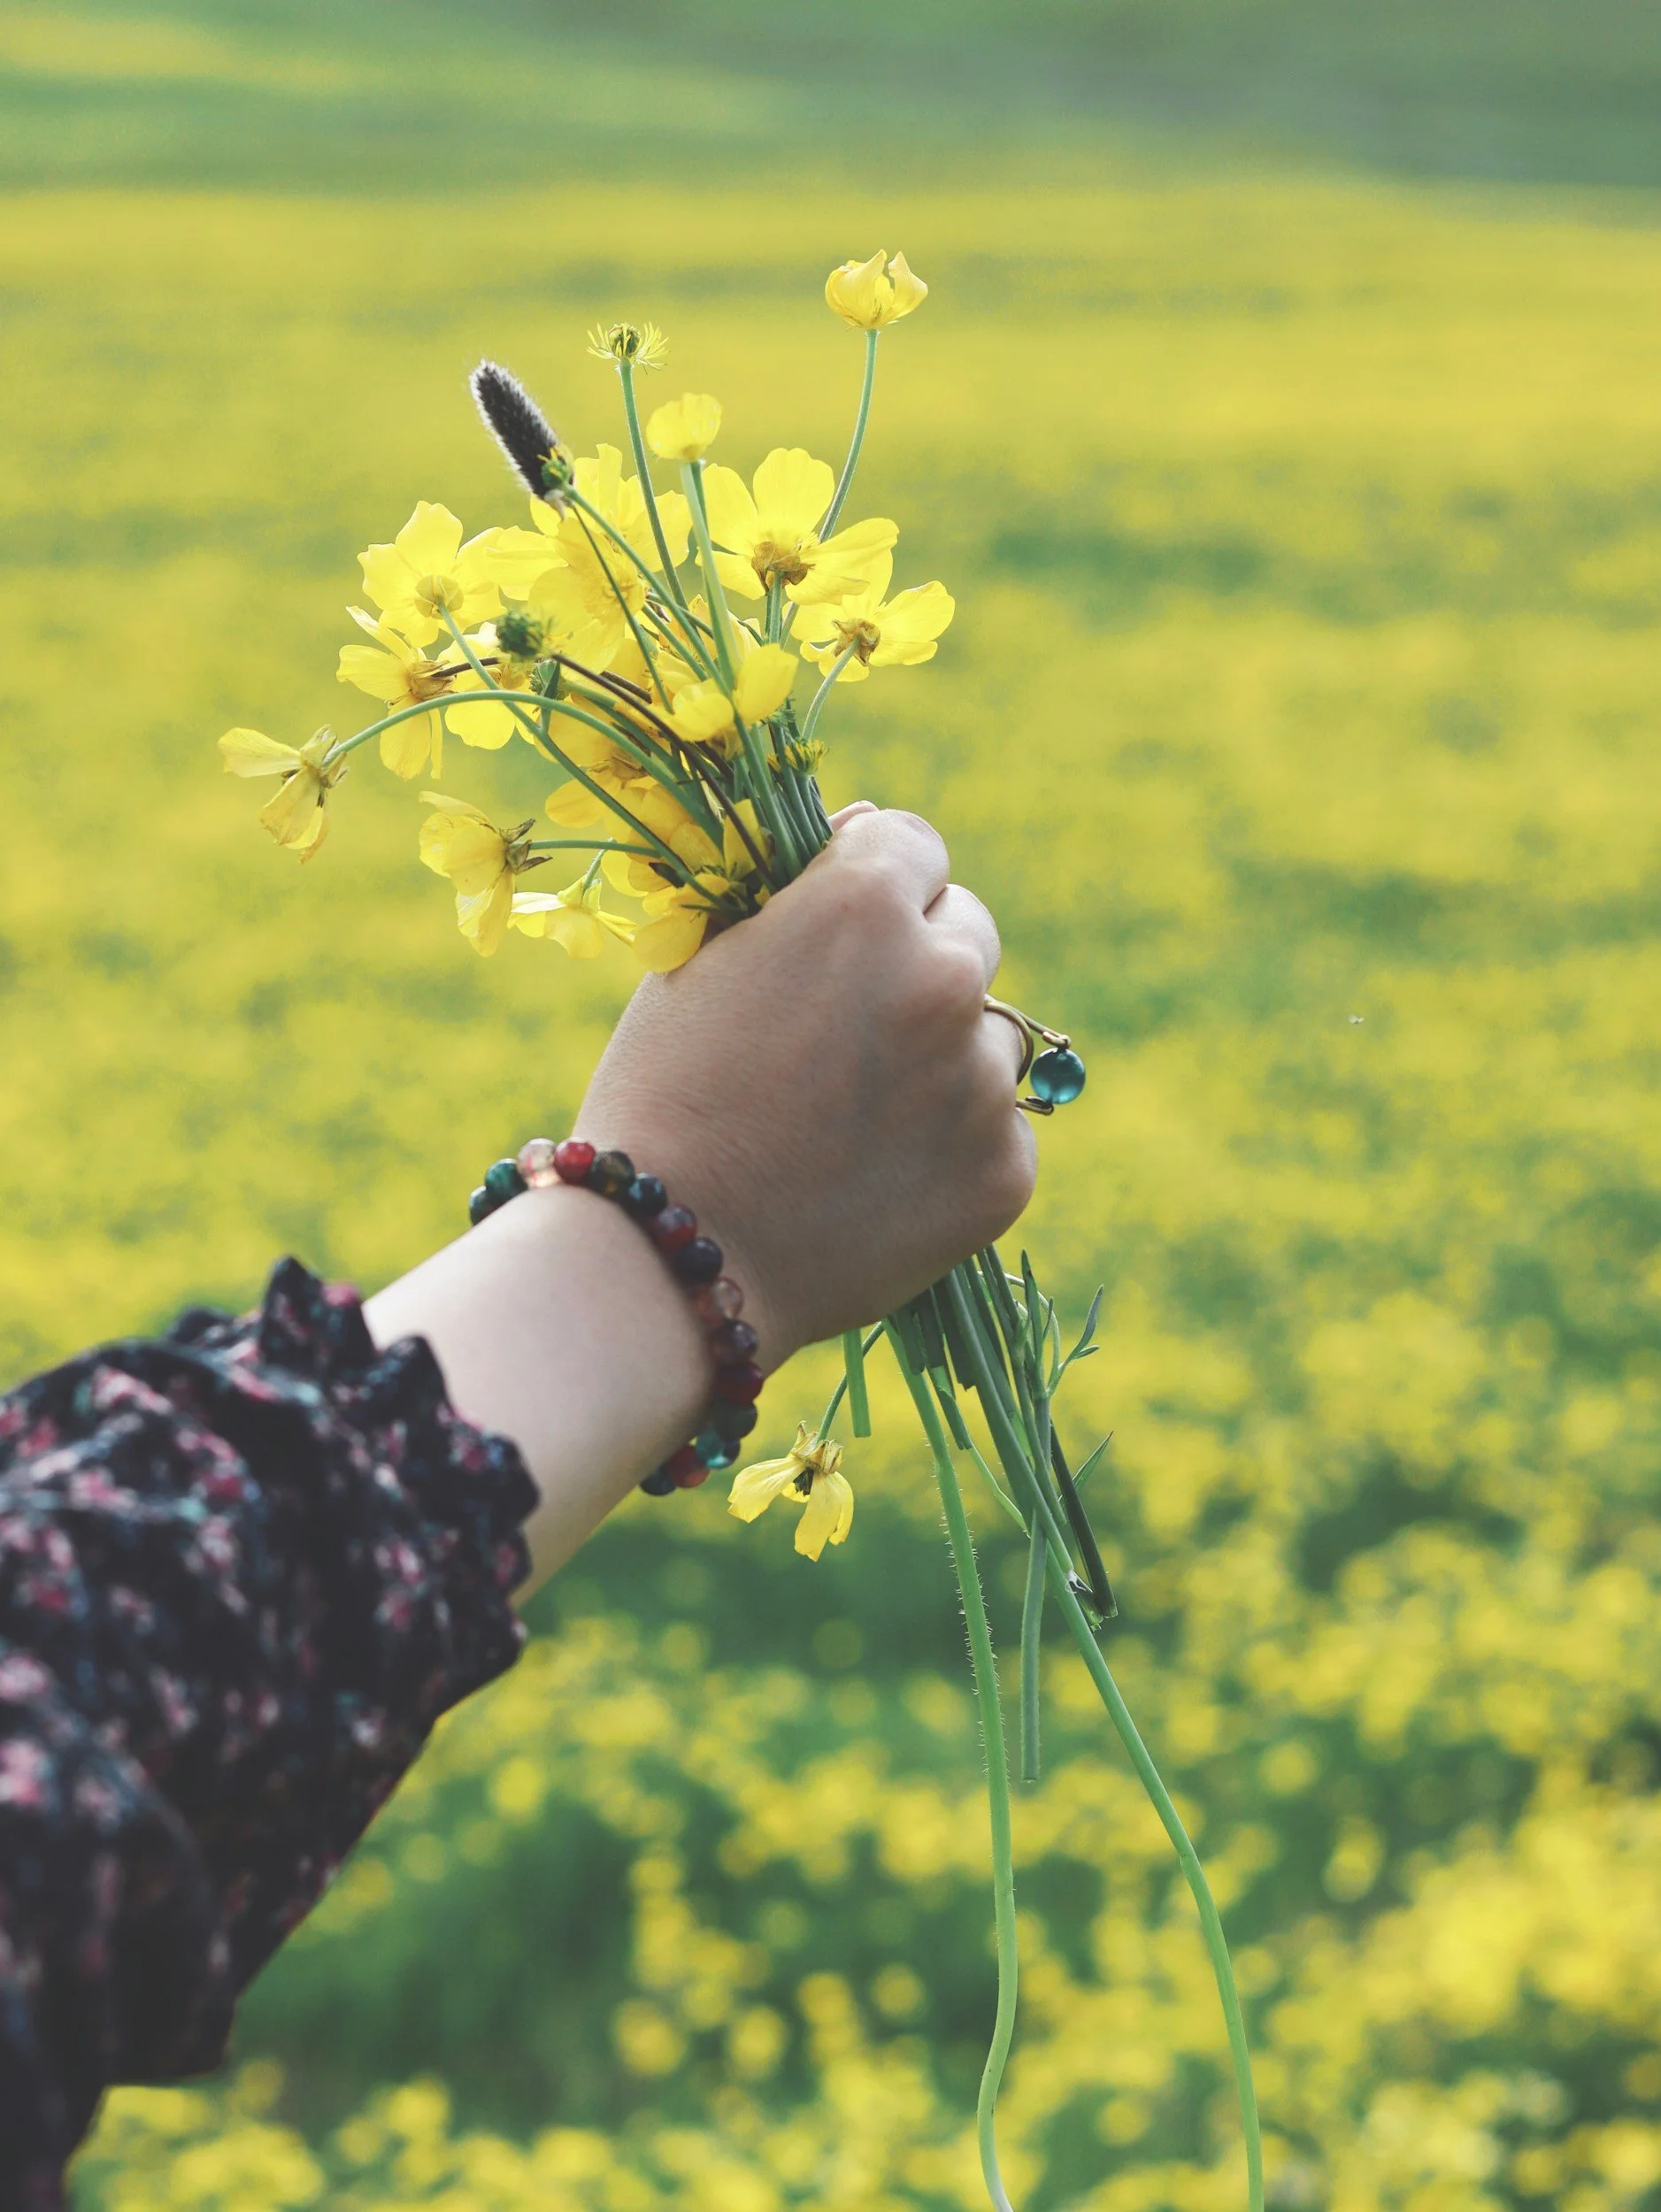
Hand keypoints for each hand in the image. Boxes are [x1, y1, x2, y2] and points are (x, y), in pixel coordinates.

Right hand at [576, 804, 1035, 1366]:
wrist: (668, 1259)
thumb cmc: (663, 1095)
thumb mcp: (703, 958)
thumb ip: (799, 894)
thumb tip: (867, 832)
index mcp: (863, 904)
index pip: (913, 843)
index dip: (871, 885)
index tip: (838, 935)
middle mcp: (944, 977)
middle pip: (969, 930)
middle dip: (917, 962)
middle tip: (845, 1033)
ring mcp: (982, 1080)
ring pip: (993, 1036)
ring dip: (945, 1057)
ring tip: (854, 1118)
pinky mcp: (1005, 1169)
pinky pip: (997, 1130)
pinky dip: (951, 1148)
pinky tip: (876, 1179)